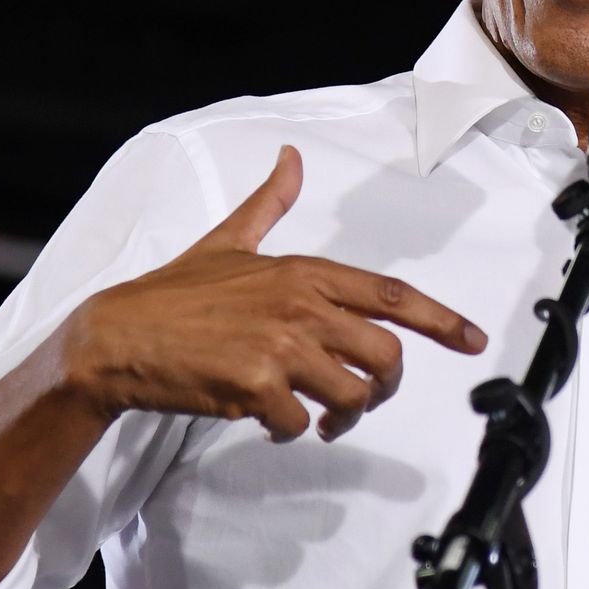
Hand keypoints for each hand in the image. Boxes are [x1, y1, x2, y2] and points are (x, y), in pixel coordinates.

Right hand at [65, 145, 487, 442]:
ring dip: (341, 415)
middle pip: (385, 354)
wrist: (114, 338)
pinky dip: (290, 431)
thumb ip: (268, 203)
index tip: (473, 340)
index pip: (390, 294)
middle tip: (360, 399)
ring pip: (351, 395)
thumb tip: (290, 157)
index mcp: (303, 272)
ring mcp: (279, 347)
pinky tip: (268, 420)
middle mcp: (300, 306)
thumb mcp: (228, 239)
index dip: (440, 319)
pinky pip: (298, 423)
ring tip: (316, 416)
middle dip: (385, 385)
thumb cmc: (173, 292)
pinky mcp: (254, 387)